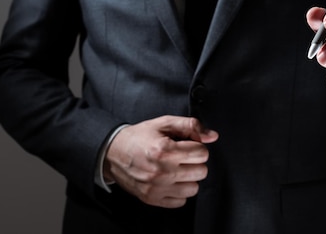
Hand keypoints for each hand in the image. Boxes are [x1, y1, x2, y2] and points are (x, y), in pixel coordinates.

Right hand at [103, 115, 218, 207]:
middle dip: (195, 162)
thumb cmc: (139, 137)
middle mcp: (161, 171)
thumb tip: (212, 136)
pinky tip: (170, 180)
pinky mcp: (152, 199)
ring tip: (176, 168)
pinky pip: (181, 201)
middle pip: (201, 171)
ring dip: (188, 178)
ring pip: (193, 188)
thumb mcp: (164, 123)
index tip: (188, 145)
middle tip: (182, 157)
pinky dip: (179, 191)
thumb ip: (190, 126)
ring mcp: (157, 187)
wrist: (113, 152)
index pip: (202, 153)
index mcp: (164, 150)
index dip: (197, 146)